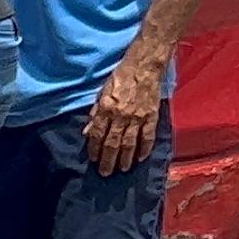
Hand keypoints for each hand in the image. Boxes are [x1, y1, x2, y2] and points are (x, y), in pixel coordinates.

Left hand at [84, 59, 165, 174]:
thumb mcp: (102, 92)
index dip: (94, 149)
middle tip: (105, 173)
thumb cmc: (121, 76)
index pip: (97, 134)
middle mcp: (121, 115)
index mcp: (106, 108)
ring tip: (122, 169)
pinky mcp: (152, 116)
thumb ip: (95, 113)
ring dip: (125, 158)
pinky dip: (145, 149)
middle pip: (112, 143)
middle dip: (108, 160)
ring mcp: (138, 117)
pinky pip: (148, 136)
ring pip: (130, 143)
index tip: (93, 159)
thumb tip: (86, 132)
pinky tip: (140, 158)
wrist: (145, 65)